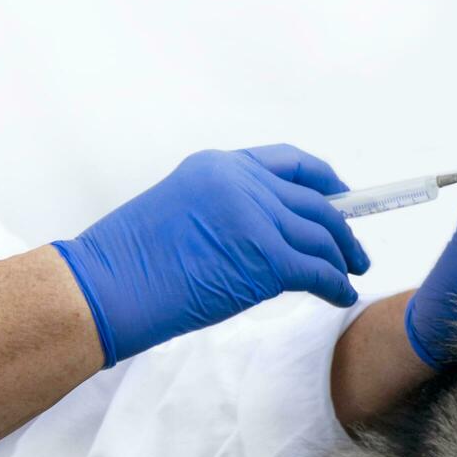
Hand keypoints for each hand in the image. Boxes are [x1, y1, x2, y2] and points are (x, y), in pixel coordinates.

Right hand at [52, 145, 369, 365]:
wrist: (103, 288)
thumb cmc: (130, 261)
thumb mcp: (180, 208)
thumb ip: (228, 207)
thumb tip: (272, 228)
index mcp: (220, 167)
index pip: (289, 162)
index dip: (325, 179)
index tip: (343, 194)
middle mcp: (242, 185)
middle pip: (316, 203)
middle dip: (342, 229)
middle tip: (354, 251)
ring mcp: (256, 219)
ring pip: (323, 237)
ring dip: (344, 258)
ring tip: (351, 274)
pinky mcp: (265, 259)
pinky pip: (319, 272)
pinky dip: (337, 285)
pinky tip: (342, 295)